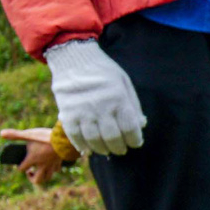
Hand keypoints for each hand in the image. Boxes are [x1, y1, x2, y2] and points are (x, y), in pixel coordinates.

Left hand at [0, 127, 63, 186]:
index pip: (22, 169)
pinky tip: (51, 164)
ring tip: (39, 170)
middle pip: (37, 180)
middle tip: (29, 172)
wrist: (65, 139)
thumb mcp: (29, 134)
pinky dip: (53, 170)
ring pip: (48, 177)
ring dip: (42, 176)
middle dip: (32, 179)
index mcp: (32, 159)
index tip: (18, 164)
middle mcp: (42, 165)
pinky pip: (56, 170)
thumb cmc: (45, 137)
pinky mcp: (60, 162)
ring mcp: (52, 165)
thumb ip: (15, 135)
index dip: (19, 168)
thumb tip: (1, 133)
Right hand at [45, 39, 144, 155]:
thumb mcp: (123, 82)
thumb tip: (141, 125)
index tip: (135, 142)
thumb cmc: (102, 71)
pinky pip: (75, 135)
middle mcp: (101, 107)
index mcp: (118, 99)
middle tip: (121, 150)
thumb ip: (133, 104)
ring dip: (102, 149)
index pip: (130, 128)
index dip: (135, 139)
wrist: (73, 60)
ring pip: (94, 139)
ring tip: (105, 150)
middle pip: (112, 137)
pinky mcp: (67, 114)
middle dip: (119, 147)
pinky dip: (81, 145)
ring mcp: (82, 111)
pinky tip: (87, 149)